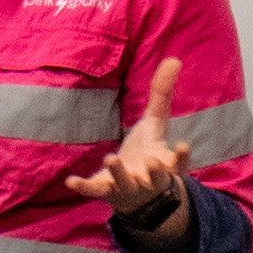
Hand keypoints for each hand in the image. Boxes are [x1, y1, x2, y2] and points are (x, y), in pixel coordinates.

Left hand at [60, 57, 193, 218]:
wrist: (137, 194)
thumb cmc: (149, 152)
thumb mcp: (156, 123)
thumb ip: (162, 94)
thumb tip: (174, 58)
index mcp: (165, 164)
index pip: (178, 163)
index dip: (181, 157)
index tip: (183, 146)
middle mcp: (149, 179)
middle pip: (155, 177)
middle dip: (154, 171)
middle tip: (151, 161)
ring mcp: (127, 187)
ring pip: (123, 182)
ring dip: (118, 172)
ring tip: (110, 158)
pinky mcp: (106, 192)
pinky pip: (94, 191)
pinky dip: (84, 187)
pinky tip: (70, 181)